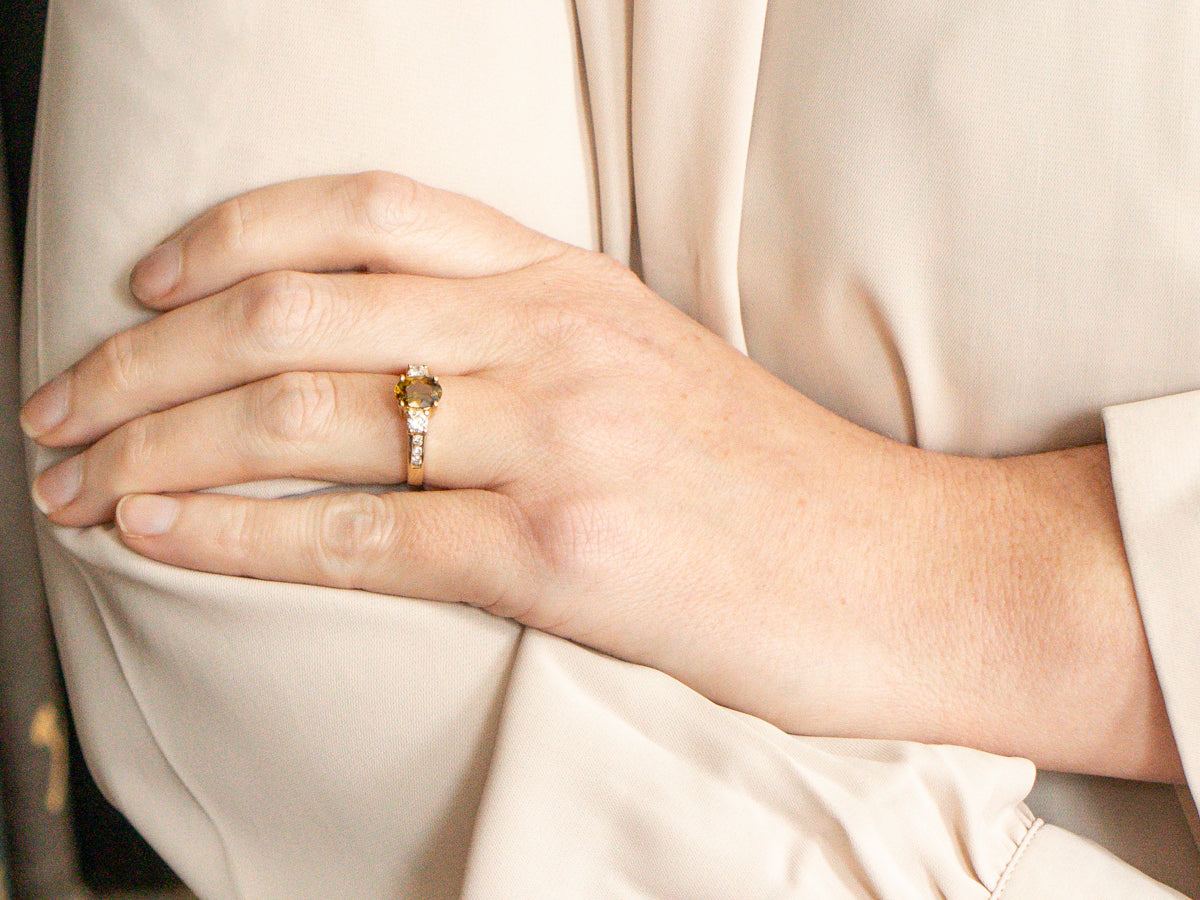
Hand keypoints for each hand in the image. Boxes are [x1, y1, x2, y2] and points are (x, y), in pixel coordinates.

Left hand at [21, 173, 1179, 779]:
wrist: (903, 568)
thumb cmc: (774, 484)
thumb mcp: (647, 372)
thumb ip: (525, 353)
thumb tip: (391, 385)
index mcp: (572, 283)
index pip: (366, 210)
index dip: (230, 233)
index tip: (145, 279)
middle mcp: (554, 338)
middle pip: (296, 310)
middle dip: (144, 357)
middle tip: (60, 402)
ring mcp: (558, 438)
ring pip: (304, 418)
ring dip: (159, 445)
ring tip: (70, 477)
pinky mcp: (566, 551)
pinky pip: (360, 535)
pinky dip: (235, 535)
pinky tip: (154, 534)